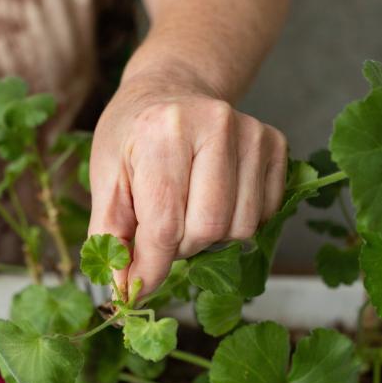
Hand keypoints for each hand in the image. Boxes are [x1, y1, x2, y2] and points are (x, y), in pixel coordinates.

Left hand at [88, 77, 287, 297]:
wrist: (170, 91)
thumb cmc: (132, 138)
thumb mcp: (105, 181)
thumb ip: (110, 237)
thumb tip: (124, 291)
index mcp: (164, 131)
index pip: (165, 224)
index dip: (150, 267)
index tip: (137, 288)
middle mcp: (215, 125)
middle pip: (208, 229)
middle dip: (180, 246)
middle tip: (162, 228)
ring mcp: (252, 132)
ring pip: (241, 228)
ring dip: (209, 237)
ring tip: (187, 210)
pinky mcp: (275, 143)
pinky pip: (265, 215)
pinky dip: (236, 221)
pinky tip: (213, 197)